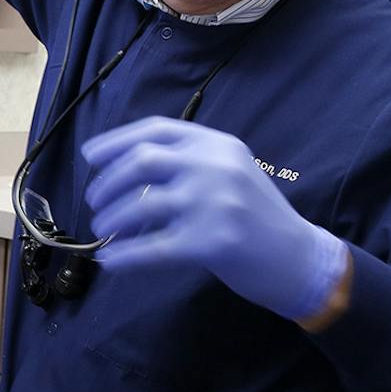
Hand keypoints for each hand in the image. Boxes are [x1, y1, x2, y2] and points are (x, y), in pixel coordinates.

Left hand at [81, 116, 349, 324]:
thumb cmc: (258, 217)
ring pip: (141, 204)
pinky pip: (153, 248)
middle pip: (141, 161)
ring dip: (111, 218)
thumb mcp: (232, 172)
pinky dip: (125, 255)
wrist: (300, 258)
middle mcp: (215, 166)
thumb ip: (191, 162)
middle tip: (94, 202)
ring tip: (103, 230)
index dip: (116, 141)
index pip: (156, 130)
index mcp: (217, 144)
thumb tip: (125, 168)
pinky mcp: (212, 242)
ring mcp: (214, 203)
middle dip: (107, 182)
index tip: (90, 156)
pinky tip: (110, 261)